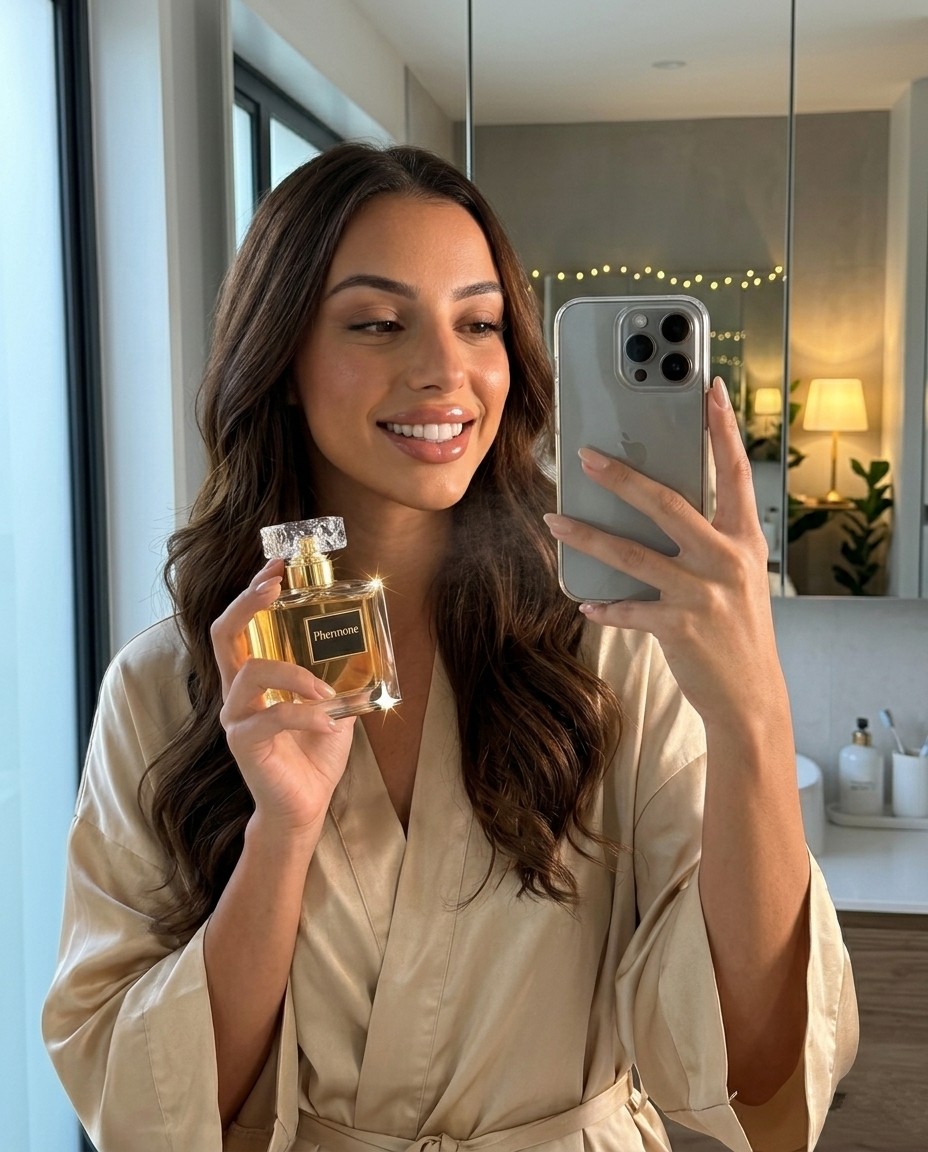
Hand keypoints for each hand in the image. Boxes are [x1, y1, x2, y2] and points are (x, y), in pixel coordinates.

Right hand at [210, 559, 355, 842]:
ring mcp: (236, 716)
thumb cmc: (315, 753)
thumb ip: (340, 675)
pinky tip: (326, 719)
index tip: (276, 566)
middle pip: (223, 634)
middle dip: (247, 603)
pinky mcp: (244, 742)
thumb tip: (370, 642)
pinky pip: (271, 716)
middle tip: (275, 586)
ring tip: (325, 691)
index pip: (240, 624)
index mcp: (254, 677)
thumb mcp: (334, 704)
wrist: (305, 805)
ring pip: (251, 671)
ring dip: (294, 674)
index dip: (252, 592)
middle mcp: (237, 692)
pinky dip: (303, 712)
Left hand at [544, 377, 782, 727]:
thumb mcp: (738, 576)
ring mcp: (703, 593)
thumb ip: (709, 540)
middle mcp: (726, 560)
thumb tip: (659, 509)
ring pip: (632, 554)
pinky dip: (605, 605)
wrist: (752, 697)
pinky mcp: (679, 627)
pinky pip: (628, 608)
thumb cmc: (739, 630)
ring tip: (555, 521)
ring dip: (587, 536)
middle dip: (622, 477)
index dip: (723, 429)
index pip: (735, 473)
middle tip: (585, 457)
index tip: (711, 389)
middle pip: (667, 504)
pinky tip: (586, 601)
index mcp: (744, 540)